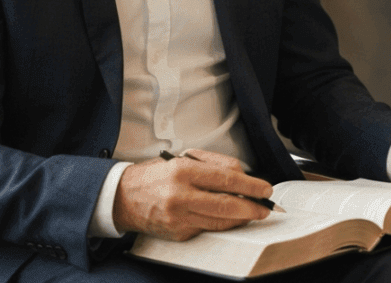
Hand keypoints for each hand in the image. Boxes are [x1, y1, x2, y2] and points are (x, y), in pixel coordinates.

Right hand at [112, 149, 274, 240]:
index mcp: (183, 171)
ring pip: (220, 221)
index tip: (265, 188)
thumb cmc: (156, 175)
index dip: (250, 185)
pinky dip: (222, 223)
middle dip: (252, 207)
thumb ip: (214, 164)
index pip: (226, 178)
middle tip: (266, 207)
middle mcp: (180, 195)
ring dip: (242, 218)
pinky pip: (208, 229)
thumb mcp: (183, 158)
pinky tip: (230, 218)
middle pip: (227, 204)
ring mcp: (179, 217)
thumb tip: (242, 175)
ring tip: (254, 212)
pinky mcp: (178, 233)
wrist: (124, 197)